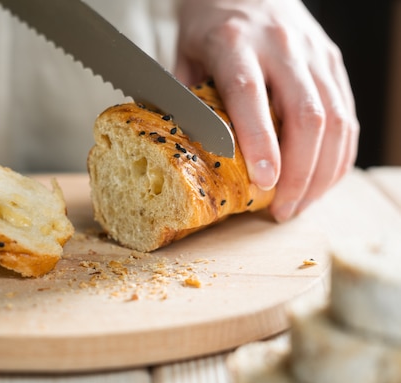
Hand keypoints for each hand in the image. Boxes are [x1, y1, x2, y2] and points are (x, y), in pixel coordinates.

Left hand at [174, 0, 358, 221]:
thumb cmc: (208, 26)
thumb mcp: (183, 56)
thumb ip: (183, 102)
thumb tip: (181, 154)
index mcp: (235, 43)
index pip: (251, 95)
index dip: (260, 141)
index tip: (264, 182)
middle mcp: (282, 46)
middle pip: (307, 115)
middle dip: (299, 173)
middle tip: (282, 210)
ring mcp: (314, 53)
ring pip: (336, 119)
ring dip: (322, 172)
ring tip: (300, 205)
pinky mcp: (332, 61)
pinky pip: (346, 114)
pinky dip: (338, 154)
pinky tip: (321, 180)